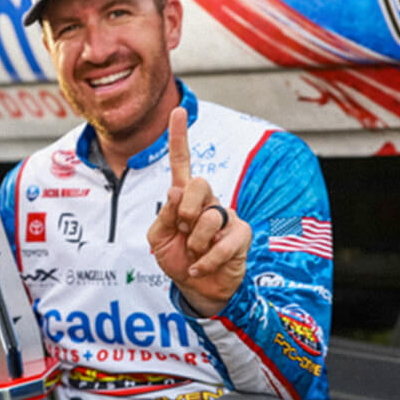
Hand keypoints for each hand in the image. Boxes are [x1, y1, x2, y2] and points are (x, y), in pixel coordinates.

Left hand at [147, 107, 250, 316]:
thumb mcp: (157, 238)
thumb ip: (164, 215)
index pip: (182, 162)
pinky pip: (223, 242)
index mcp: (185, 197)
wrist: (196, 289)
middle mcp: (208, 200)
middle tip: (182, 232)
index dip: (179, 136)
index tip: (178, 110)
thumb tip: (177, 189)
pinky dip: (205, 260)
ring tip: (193, 253)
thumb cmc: (177, 259)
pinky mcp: (241, 234)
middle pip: (198, 184)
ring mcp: (227, 215)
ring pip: (209, 217)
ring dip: (193, 242)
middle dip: (184, 212)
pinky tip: (198, 267)